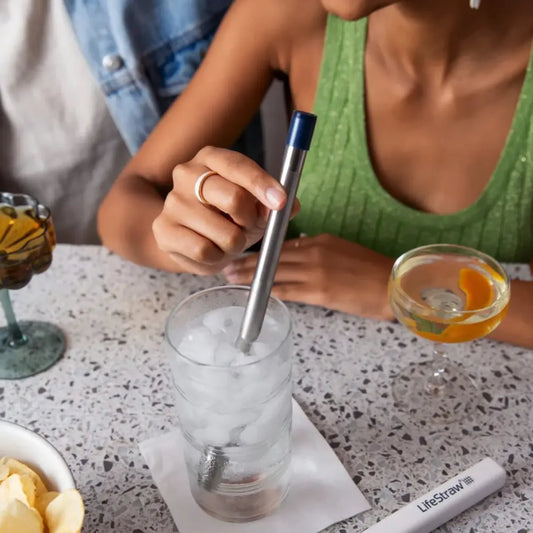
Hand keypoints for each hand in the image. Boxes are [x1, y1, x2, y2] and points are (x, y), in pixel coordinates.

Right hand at [152, 146, 295, 273]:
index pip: (239, 167)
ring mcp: (172, 202)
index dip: (263, 185)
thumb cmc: (227, 216)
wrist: (189, 236)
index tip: (280, 202)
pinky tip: (212, 250)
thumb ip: (275, 202)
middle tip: (247, 226)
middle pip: (234, 198)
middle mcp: (187, 174)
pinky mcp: (164, 231)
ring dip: (235, 244)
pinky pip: (205, 252)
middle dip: (251, 220)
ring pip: (225, 234)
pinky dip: (217, 258)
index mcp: (211, 158)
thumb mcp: (255, 203)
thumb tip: (288, 205)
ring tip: (226, 239)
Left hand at [223, 233, 395, 319]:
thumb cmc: (372, 271)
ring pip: (274, 273)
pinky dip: (268, 292)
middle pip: (273, 257)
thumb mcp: (343, 250)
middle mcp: (313, 252)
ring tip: (233, 280)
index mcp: (320, 241)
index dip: (262, 252)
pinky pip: (286, 290)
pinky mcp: (318, 291)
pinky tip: (255, 295)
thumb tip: (298, 257)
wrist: (393, 285)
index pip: (283, 245)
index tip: (246, 256)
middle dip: (248, 264)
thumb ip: (318, 252)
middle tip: (228, 268)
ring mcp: (314, 271)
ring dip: (251, 278)